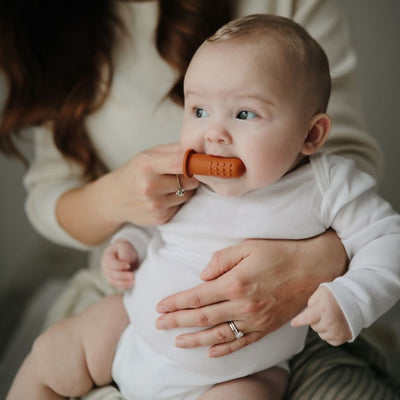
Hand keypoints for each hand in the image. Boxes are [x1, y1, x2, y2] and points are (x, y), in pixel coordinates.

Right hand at [56, 143, 198, 244]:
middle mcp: (150, 186)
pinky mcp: (160, 218)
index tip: (199, 162)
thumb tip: (201, 150)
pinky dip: (177, 202)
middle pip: (190, 180)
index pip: (182, 162)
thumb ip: (175, 150)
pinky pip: (181, 207)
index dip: (195, 162)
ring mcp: (155, 205)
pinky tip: (163, 198)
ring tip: (169, 186)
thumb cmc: (136, 172)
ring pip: (188, 194)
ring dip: (185, 190)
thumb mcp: (149, 154)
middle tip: (181, 174)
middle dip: (191, 177)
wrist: (115, 198)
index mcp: (147, 165)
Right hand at [101, 238, 137, 289]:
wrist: (125, 252)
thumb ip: (124, 256)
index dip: (120, 266)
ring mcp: (108, 273)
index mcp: (107, 256)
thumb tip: (126, 267)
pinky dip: (123, 285)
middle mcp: (105, 266)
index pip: (112, 263)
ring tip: (132, 282)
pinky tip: (130, 284)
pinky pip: (116, 284)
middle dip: (123, 276)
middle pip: (112, 273)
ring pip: (113, 281)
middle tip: (132, 276)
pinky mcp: (113, 279)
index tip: (129, 265)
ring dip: (123, 283)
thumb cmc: (124, 249)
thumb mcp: (124, 247)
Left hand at [156, 231, 346, 356]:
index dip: (176, 303)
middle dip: (177, 321)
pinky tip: (210, 352)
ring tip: (177, 341)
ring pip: (218, 334)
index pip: (197, 297)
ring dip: (194, 339)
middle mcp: (243, 306)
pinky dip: (224, 349)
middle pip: (202, 317)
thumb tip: (202, 275)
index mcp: (235, 284)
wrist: (314, 267)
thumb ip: (221, 260)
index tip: (160, 306)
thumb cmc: (280, 252)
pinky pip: (242, 343)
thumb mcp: (248, 246)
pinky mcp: (266, 328)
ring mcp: (255, 320)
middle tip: (159, 324)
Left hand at [291, 285, 351, 345]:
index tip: (293, 323)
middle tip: (324, 311)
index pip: (307, 318)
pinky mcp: (343, 338)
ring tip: (331, 317)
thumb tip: (305, 314)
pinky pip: (330, 340)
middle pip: (314, 326)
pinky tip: (335, 324)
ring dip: (323, 327)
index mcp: (323, 310)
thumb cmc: (336, 295)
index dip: (299, 321)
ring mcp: (337, 331)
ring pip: (321, 334)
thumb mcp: (320, 293)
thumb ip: (310, 304)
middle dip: (316, 320)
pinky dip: (331, 334)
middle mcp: (330, 322)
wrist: (355, 300)